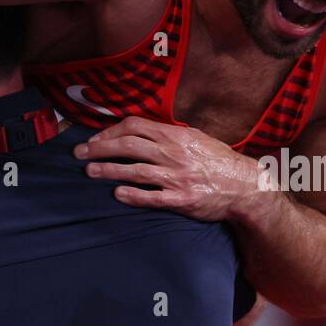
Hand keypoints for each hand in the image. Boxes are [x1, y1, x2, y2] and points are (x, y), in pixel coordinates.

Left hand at [75, 117, 265, 221]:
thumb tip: (142, 132)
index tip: (95, 139)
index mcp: (176, 135)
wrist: (245, 186)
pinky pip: (151, 196)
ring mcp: (177, 177)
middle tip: (80, 154)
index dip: (110, 131)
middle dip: (100, 148)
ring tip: (90, 172)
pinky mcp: (181, 199)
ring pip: (135, 170)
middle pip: (129, 145)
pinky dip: (132, 194)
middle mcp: (174, 153)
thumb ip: (170, 135)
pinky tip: (117, 193)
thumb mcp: (196, 139)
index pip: (135, 126)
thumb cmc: (219, 162)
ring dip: (109, 170)